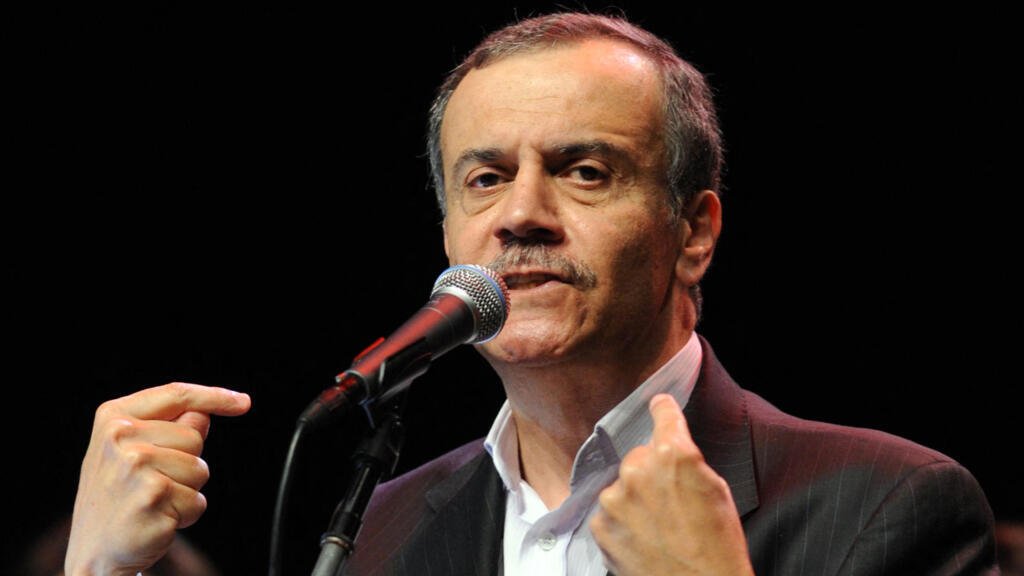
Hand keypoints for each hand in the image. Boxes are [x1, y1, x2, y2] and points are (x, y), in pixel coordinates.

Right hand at [64, 382, 250, 575]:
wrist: (94, 551)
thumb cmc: (118, 497)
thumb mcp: (132, 451)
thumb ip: (169, 427)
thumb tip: (206, 412)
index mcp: (114, 418)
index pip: (176, 395)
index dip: (215, 396)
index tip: (243, 402)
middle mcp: (120, 438)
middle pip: (194, 437)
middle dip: (187, 462)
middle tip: (154, 483)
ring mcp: (135, 467)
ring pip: (200, 469)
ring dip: (187, 490)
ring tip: (154, 501)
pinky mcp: (153, 497)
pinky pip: (197, 500)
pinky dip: (186, 514)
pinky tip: (156, 518)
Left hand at [590, 393, 752, 575]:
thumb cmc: (718, 547)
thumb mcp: (717, 491)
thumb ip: (689, 462)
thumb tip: (674, 447)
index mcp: (675, 454)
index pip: (663, 414)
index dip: (663, 410)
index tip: (658, 405)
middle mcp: (639, 469)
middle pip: (639, 456)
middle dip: (651, 472)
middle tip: (670, 502)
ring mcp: (616, 498)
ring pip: (621, 485)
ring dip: (634, 499)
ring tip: (658, 527)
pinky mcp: (601, 526)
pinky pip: (608, 513)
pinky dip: (621, 523)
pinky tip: (643, 539)